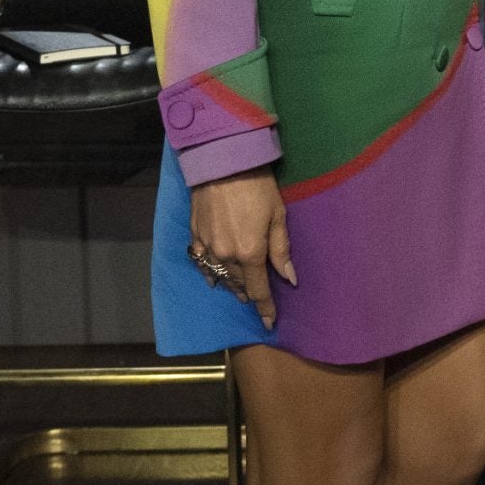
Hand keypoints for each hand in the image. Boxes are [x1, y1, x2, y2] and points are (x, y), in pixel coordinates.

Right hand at [188, 168, 295, 328]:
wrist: (222, 162)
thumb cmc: (257, 186)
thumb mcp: (278, 216)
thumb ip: (281, 250)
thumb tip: (289, 278)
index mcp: (250, 253)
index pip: (258, 290)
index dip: (265, 308)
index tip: (269, 323)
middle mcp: (226, 256)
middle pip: (239, 284)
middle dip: (250, 295)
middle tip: (258, 301)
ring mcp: (208, 247)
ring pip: (220, 276)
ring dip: (231, 285)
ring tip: (239, 292)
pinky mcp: (195, 235)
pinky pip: (201, 263)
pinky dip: (209, 272)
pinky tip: (212, 277)